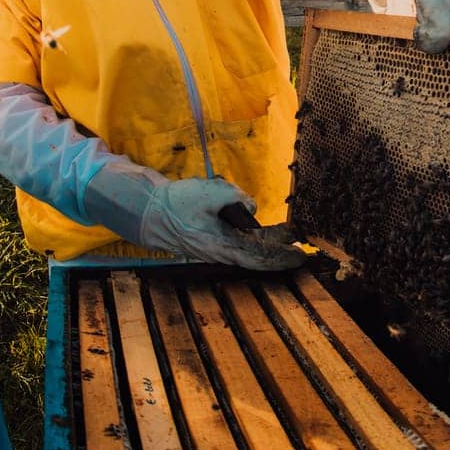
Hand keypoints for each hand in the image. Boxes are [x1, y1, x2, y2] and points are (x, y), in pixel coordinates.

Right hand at [91, 167, 302, 269]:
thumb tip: (250, 207)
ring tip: (286, 234)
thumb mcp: (211, 191)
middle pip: (257, 253)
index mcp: (223, 246)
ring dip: (267, 241)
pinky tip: (259, 226)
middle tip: (301, 246)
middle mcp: (222, 252)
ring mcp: (216, 247)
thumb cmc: (177, 204)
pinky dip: (251, 235)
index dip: (281, 257)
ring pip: (247, 246)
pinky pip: (236, 240)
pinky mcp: (210, 240)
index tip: (300, 256)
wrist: (148, 212)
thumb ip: (237, 197)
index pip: (259, 256)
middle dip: (279, 249)